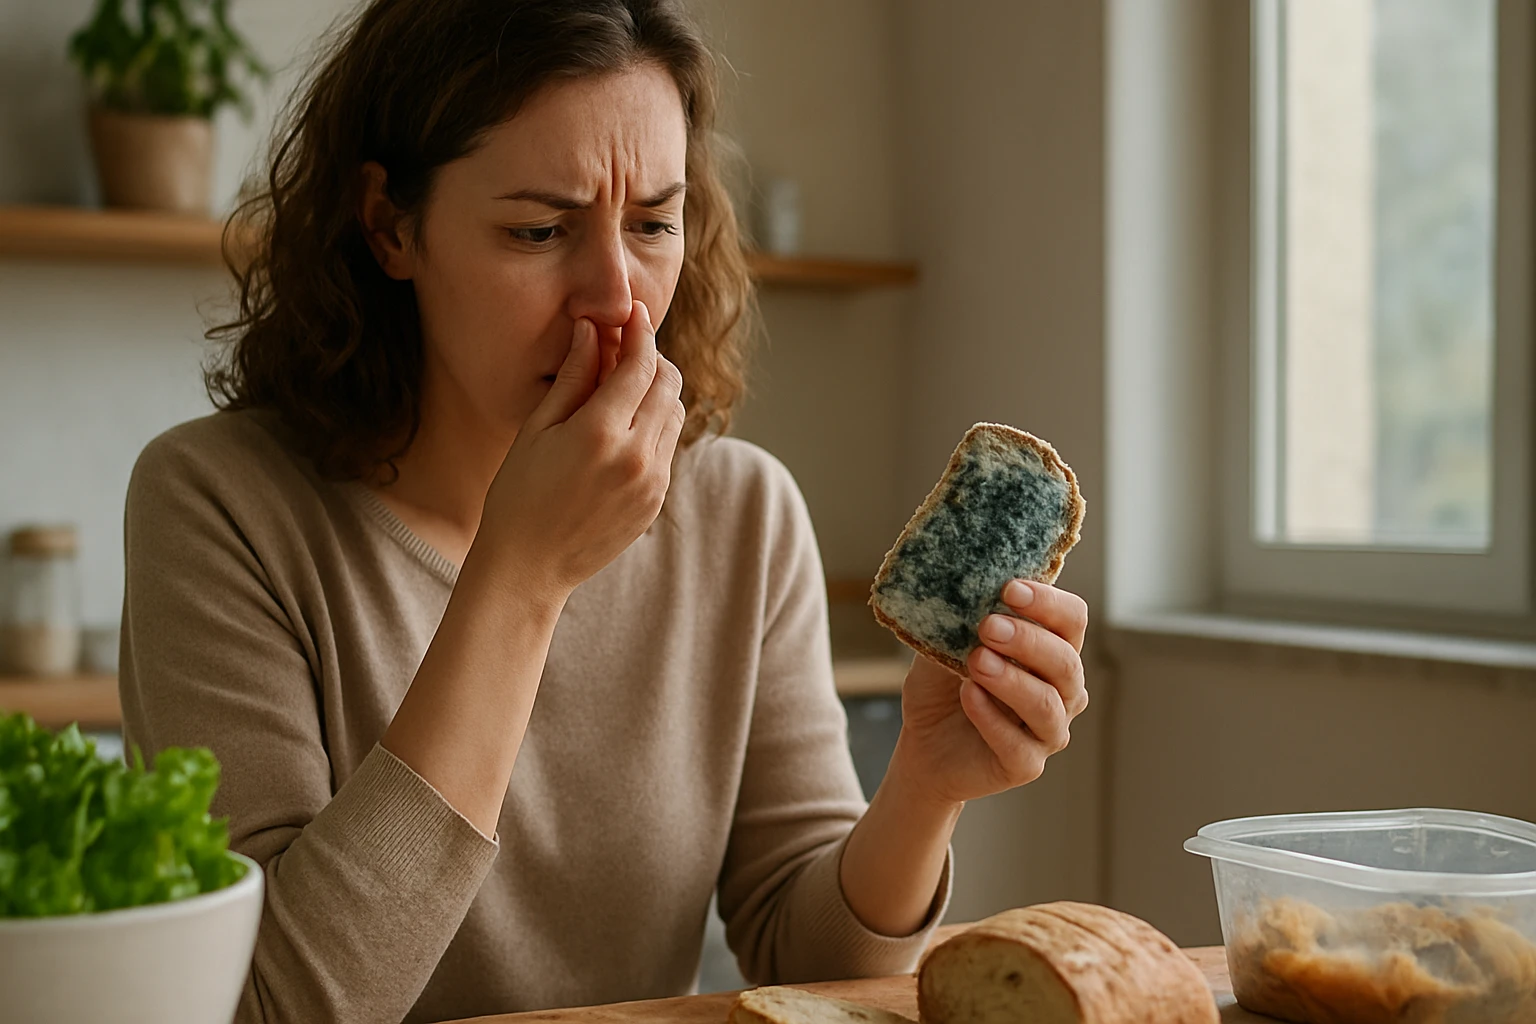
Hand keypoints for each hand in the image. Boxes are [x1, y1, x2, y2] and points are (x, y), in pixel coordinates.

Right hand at [473, 300, 685, 596]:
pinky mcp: (656, 501)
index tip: (633, 312)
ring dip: (658, 392)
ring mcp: (652, 482)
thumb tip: (593, 330)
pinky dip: (655, 425)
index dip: (640, 331)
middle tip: (627, 347)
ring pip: (676, 413)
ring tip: (623, 389)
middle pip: (669, 384)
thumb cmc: (519, 494)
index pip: (641, 365)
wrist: (529, 568)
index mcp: (601, 433)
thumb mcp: (537, 430)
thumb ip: (572, 378)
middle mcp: (637, 456)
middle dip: (652, 358)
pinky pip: (668, 447)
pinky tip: (624, 428)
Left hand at [887, 580, 1088, 808]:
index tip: (1009, 589)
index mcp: (1051, 651)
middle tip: (988, 625)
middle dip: (1028, 639)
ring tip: (976, 662)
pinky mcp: (1026, 765)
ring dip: (1011, 679)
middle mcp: (1062, 690)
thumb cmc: (943, 691)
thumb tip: (960, 591)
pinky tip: (968, 696)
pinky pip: (1018, 743)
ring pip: (1046, 703)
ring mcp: (1048, 730)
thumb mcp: (942, 649)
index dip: (1048, 602)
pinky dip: (991, 717)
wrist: (923, 746)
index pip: (1071, 620)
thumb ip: (957, 623)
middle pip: (1065, 661)